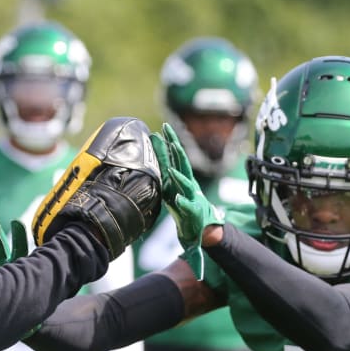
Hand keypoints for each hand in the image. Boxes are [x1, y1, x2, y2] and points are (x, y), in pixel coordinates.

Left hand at [150, 123, 222, 249]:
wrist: (196, 224)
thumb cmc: (180, 199)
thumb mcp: (168, 179)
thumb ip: (162, 160)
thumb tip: (153, 138)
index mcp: (180, 174)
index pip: (176, 155)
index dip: (171, 141)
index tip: (165, 126)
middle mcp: (187, 182)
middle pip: (183, 164)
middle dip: (178, 152)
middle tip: (171, 139)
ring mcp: (191, 196)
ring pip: (186, 184)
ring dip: (179, 177)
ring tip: (171, 171)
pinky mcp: (193, 211)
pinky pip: (188, 206)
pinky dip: (183, 202)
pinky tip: (177, 198)